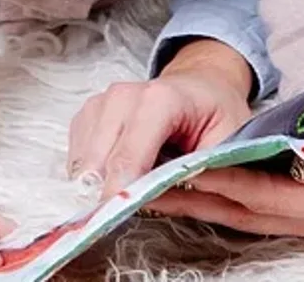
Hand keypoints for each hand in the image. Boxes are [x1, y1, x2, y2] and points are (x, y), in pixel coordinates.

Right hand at [67, 39, 255, 198]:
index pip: (129, 155)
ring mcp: (102, 102)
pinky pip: (77, 157)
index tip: (118, 217)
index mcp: (161, 99)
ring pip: (83, 163)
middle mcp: (123, 95)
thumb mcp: (225, 142)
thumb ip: (196, 171)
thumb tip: (155, 199)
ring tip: (135, 183)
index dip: (121, 191)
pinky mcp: (88, 114)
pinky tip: (121, 171)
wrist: (202, 86)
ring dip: (101, 184)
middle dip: (110, 192)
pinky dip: (94, 174)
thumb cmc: (216, 113)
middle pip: (99, 163)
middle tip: (133, 207)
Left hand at [148, 116, 303, 243]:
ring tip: (147, 175)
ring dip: (199, 194)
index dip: (219, 184)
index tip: (176, 169)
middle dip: (192, 195)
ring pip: (246, 208)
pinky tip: (192, 171)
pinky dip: (224, 186)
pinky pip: (260, 197)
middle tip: (138, 177)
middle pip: (244, 210)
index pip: (264, 197)